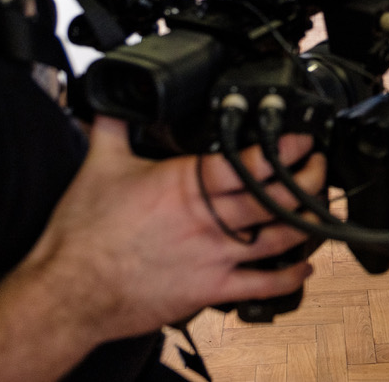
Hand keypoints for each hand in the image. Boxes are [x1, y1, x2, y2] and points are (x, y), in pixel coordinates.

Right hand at [23, 117, 325, 342]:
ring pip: (280, 238)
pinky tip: (304, 267)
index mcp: (186, 184)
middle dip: (308, 179)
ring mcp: (214, 256)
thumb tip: (112, 96)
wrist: (67, 291)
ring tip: (322, 207)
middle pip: (276, 197)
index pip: (249, 161)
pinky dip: (289, 277)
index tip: (305, 138)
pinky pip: (261, 285)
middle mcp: (208, 219)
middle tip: (319, 166)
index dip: (285, 148)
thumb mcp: (99, 165)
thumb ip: (114, 125)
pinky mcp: (210, 290)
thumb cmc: (82, 235)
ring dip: (310, 222)